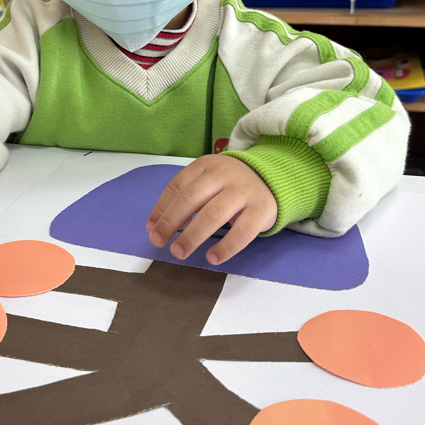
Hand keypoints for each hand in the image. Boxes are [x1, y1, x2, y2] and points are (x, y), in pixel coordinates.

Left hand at [147, 155, 277, 265]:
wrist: (272, 178)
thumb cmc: (229, 184)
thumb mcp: (207, 181)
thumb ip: (184, 198)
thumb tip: (155, 226)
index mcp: (205, 166)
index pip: (177, 186)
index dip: (161, 209)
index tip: (151, 230)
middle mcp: (223, 175)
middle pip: (191, 199)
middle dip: (171, 222)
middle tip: (159, 243)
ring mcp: (243, 192)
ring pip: (213, 214)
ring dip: (192, 236)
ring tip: (179, 252)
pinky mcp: (261, 210)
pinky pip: (242, 231)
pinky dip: (226, 247)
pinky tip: (212, 257)